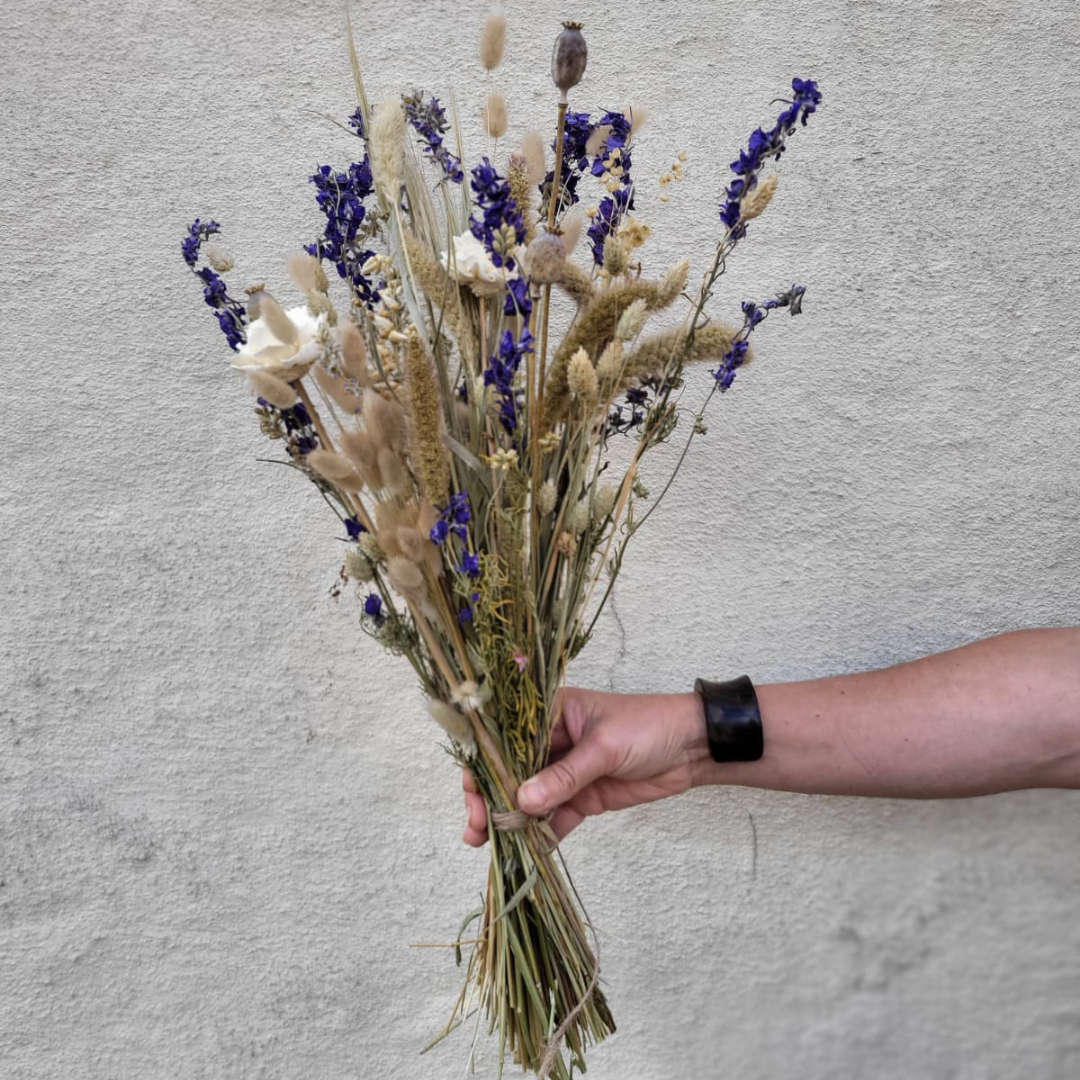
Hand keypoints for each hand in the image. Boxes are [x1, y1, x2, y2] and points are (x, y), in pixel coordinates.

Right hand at [462, 686, 706, 844]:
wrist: (694, 747)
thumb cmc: (649, 726)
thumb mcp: (605, 746)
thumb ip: (565, 775)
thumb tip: (523, 800)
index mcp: (550, 713)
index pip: (505, 739)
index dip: (485, 766)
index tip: (474, 796)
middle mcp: (551, 741)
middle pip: (510, 771)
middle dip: (491, 799)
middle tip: (478, 829)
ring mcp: (566, 771)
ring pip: (529, 798)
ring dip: (511, 821)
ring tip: (492, 846)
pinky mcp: (583, 796)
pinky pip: (555, 817)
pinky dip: (542, 834)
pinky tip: (528, 852)